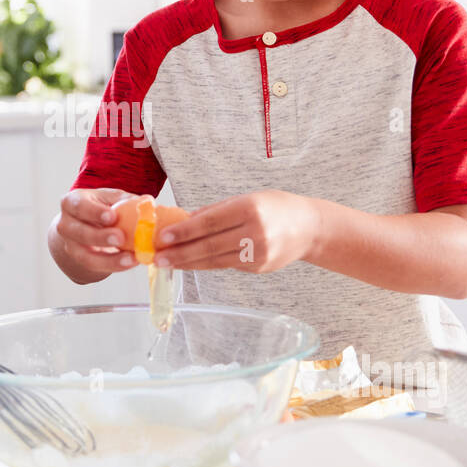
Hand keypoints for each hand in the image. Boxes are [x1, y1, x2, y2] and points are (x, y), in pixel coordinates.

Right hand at [51, 187, 138, 277]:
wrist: (83, 226)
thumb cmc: (99, 207)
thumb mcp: (108, 198)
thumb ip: (125, 200)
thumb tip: (147, 202)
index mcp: (72, 202)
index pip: (78, 206)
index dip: (94, 212)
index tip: (112, 216)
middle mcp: (65, 224)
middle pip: (80, 232)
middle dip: (100, 237)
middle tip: (121, 237)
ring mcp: (70, 245)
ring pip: (85, 256)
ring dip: (109, 259)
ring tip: (130, 258)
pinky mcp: (79, 260)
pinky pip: (96, 266)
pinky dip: (114, 265)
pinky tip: (130, 262)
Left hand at [153, 190, 321, 273]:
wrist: (309, 228)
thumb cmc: (275, 207)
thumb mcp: (246, 198)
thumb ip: (215, 210)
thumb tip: (182, 219)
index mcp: (249, 209)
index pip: (209, 222)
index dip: (184, 232)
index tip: (162, 238)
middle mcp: (254, 233)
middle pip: (209, 246)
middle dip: (179, 253)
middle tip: (157, 257)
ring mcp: (258, 254)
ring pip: (215, 260)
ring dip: (187, 263)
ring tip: (166, 263)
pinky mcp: (258, 268)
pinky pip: (226, 265)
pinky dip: (205, 264)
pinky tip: (188, 263)